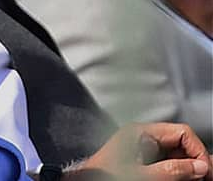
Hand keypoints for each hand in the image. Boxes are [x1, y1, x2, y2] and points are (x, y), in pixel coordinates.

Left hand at [69, 123, 210, 179]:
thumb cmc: (105, 176)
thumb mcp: (143, 175)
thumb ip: (173, 170)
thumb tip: (199, 166)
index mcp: (140, 132)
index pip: (181, 132)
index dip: (198, 151)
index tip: (205, 170)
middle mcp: (141, 136)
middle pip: (180, 143)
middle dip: (194, 160)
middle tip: (204, 177)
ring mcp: (141, 148)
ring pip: (175, 154)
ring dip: (187, 167)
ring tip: (195, 180)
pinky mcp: (140, 160)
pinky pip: (165, 162)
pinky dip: (176, 171)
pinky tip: (181, 179)